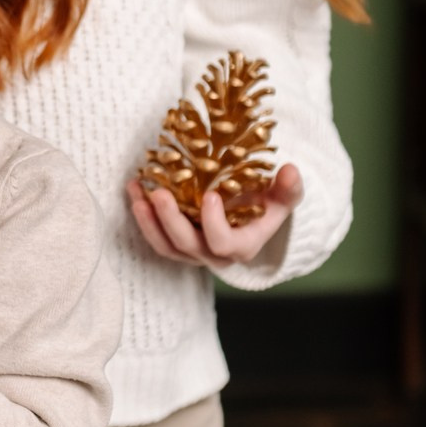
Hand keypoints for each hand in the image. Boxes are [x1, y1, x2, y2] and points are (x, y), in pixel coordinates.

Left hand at [126, 164, 303, 267]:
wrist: (252, 217)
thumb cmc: (269, 204)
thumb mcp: (284, 197)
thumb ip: (289, 187)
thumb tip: (291, 170)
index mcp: (242, 245)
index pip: (224, 243)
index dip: (214, 224)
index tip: (210, 195)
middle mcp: (215, 255)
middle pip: (188, 245)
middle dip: (170, 221)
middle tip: (159, 193)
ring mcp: (193, 251)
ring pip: (165, 246)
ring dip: (147, 220)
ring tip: (137, 191)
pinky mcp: (177, 243)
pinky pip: (156, 237)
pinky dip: (142, 216)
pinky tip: (134, 189)